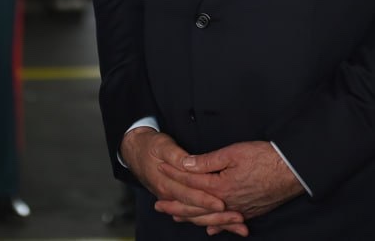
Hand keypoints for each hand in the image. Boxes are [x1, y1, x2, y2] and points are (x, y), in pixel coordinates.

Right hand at [120, 128, 245, 233]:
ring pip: (198, 217)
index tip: (222, 204)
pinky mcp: (180, 201)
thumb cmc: (150, 147)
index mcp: (167, 185)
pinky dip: (212, 223)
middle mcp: (171, 196)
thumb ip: (177, 156)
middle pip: (197, 212)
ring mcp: (175, 201)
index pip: (190, 195)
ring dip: (219, 223)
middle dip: (219, 217)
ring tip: (239, 227)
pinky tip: (224, 228)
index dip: (206, 200)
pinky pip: (196, 216)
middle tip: (238, 218)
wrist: (135, 152)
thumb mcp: (163, 146)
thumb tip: (188, 164)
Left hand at [158, 140, 303, 226]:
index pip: (191, 183)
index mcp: (220, 187)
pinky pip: (228, 223)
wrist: (293, 171)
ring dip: (192, 217)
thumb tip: (186, 164)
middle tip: (158, 206)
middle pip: (196, 206)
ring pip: (210, 218)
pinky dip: (217, 226)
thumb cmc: (265, 158)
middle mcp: (227, 203)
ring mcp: (240, 209)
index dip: (174, 175)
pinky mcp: (251, 211)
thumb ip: (207, 161)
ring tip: (177, 217)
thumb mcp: (233, 153)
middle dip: (176, 205)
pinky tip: (209, 229)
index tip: (160, 169)